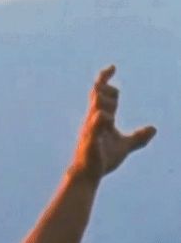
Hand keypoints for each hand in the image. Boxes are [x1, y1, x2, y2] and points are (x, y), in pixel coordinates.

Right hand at [69, 65, 155, 183]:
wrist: (87, 175)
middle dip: (107, 89)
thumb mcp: (124, 146)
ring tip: (111, 119)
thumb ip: (138, 137)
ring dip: (108, 103)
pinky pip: (96, 123)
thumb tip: (154, 129)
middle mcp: (93, 119)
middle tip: (115, 105)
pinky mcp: (90, 139)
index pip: (102, 92)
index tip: (112, 67)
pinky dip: (103, 119)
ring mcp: (91, 128)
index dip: (106, 78)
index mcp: (101, 117)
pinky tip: (109, 122)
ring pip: (98, 104)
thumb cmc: (102, 159)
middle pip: (98, 92)